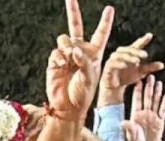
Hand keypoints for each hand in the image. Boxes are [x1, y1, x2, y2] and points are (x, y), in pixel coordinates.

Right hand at [45, 0, 114, 123]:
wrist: (67, 107)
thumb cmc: (83, 95)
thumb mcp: (90, 78)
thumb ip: (84, 62)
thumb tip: (73, 48)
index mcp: (94, 54)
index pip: (100, 34)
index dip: (104, 22)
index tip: (110, 9)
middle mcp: (79, 51)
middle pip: (75, 26)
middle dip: (73, 10)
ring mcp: (65, 55)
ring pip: (64, 39)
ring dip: (67, 46)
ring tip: (69, 59)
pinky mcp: (54, 60)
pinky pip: (56, 51)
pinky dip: (58, 57)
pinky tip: (61, 66)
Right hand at [98, 33, 163, 106]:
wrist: (115, 86)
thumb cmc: (127, 76)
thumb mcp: (140, 72)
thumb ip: (150, 68)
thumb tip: (162, 65)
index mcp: (130, 53)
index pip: (137, 45)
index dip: (143, 40)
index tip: (150, 35)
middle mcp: (121, 54)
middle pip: (129, 49)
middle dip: (137, 51)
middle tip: (145, 55)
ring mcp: (114, 59)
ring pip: (121, 55)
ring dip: (129, 57)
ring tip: (137, 61)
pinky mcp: (108, 66)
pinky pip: (113, 63)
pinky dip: (119, 63)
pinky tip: (125, 65)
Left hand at [122, 75, 164, 140]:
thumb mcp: (130, 136)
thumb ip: (128, 128)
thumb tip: (123, 122)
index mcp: (136, 115)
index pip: (137, 100)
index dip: (138, 91)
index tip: (139, 81)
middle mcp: (144, 113)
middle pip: (147, 98)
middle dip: (149, 87)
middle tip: (150, 77)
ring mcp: (152, 117)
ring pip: (155, 102)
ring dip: (157, 93)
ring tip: (159, 82)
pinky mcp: (159, 122)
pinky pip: (162, 111)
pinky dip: (164, 103)